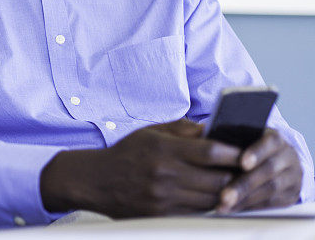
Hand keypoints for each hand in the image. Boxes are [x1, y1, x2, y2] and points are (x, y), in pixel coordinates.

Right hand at [40, 119, 241, 217]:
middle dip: (236, 176)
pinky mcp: (161, 215)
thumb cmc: (126, 153)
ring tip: (236, 186)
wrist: (96, 181)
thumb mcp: (151, 132)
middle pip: (216, 179)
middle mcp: (164, 173)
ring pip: (211, 199)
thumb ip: (183, 130)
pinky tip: (216, 198)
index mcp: (162, 148)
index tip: (245, 151)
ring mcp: (163, 197)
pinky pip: (197, 212)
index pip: (210, 151)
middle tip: (248, 172)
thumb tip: (215, 131)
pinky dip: (210, 206)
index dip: (233, 153)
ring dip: (227, 193)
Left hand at [216, 128, 302, 212]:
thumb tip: (204, 137)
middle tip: (225, 195)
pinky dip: (250, 207)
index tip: (242, 163)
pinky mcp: (290, 195)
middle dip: (245, 184)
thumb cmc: (247, 145)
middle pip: (268, 171)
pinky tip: (233, 209)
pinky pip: (271, 203)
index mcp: (275, 138)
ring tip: (224, 205)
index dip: (257, 152)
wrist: (274, 160)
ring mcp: (292, 177)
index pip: (270, 142)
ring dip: (245, 199)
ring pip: (270, 190)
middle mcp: (288, 157)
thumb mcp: (241, 136)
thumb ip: (226, 136)